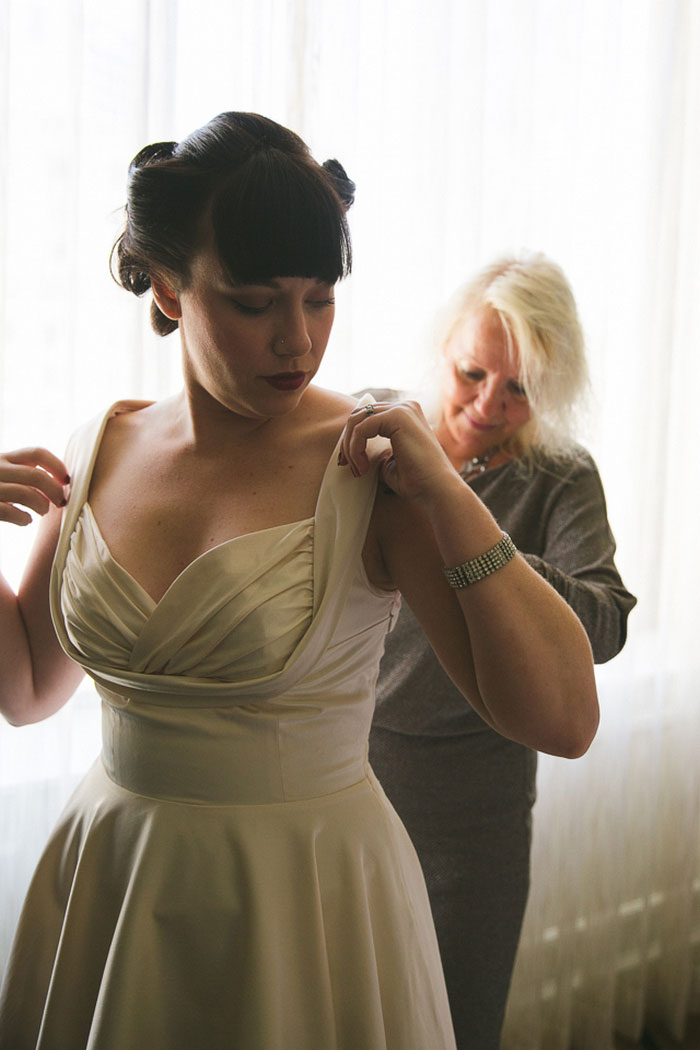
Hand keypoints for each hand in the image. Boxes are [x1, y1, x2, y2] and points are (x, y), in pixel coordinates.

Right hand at [0, 448, 69, 525]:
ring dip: (41, 505)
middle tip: (60, 502)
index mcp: (3, 458)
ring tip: (43, 511)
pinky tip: (26, 520)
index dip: (58, 467)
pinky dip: (23, 518)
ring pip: (26, 494)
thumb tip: (61, 481)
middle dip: (54, 491)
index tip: (66, 481)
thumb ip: (24, 471)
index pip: (37, 453)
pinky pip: (9, 512)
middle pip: (36, 476)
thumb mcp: (5, 472)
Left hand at [338, 400, 457, 502]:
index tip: (349, 464)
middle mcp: (405, 407)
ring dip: (350, 446)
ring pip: (357, 420)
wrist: (436, 489)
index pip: (367, 417)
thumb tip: (352, 450)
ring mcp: (402, 409)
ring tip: (358, 469)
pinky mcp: (397, 416)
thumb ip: (374, 451)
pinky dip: (355, 448)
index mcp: (405, 415)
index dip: (352, 440)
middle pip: (359, 415)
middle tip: (347, 465)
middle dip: (348, 441)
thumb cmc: (416, 481)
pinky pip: (361, 428)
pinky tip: (363, 467)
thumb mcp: (389, 462)